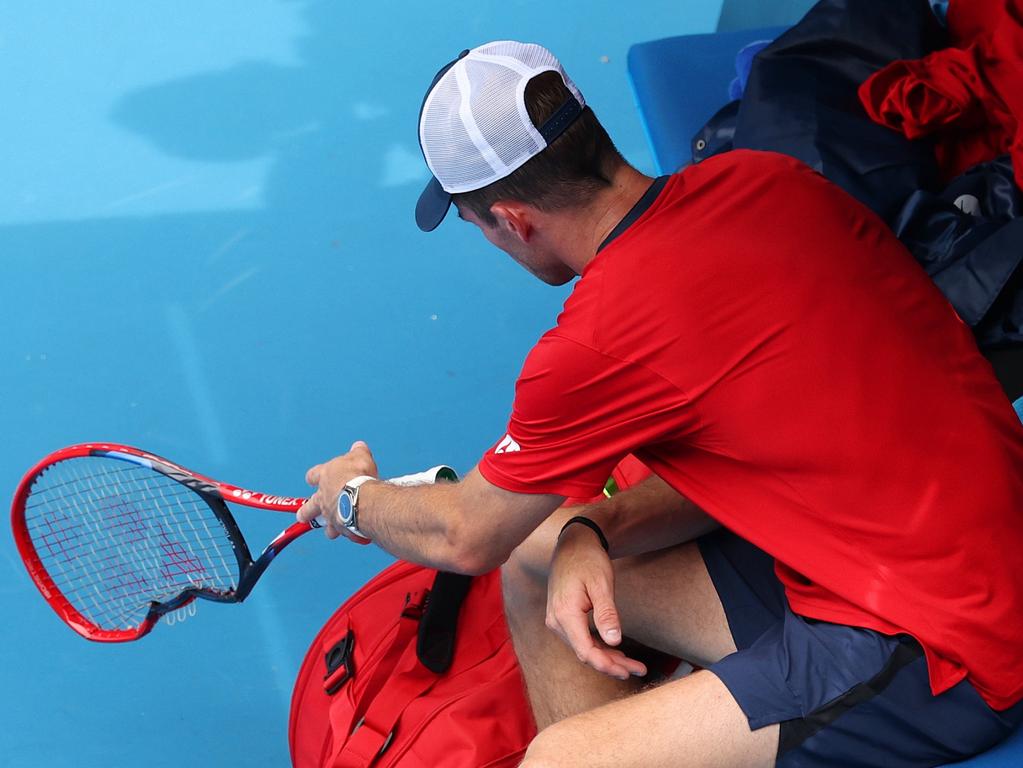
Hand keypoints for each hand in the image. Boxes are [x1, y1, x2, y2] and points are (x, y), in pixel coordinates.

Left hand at [296, 441, 377, 541]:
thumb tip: (359, 446)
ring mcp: (330, 513)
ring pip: (324, 523)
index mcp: (325, 476)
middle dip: (306, 511)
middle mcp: (324, 497)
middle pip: (309, 506)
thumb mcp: (360, 456)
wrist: (361, 497)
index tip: (311, 479)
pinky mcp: (341, 526)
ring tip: (330, 532)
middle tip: (302, 515)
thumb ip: (358, 452)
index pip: (313, 475)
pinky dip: (347, 532)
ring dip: (328, 527)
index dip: (313, 478)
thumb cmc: (358, 476)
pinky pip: (342, 531)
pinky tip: (352, 533)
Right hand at [544, 521, 647, 680]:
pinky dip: (599, 647)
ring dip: (607, 657)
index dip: (608, 665)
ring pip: (583, 648)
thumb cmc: (588, 560)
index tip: (629, 671)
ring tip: (633, 664)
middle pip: (585, 653)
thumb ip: (607, 613)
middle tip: (639, 669)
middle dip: (612, 665)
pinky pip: (581, 639)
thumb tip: (614, 641)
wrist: (573, 543)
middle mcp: (556, 621)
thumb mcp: (601, 584)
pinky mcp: (562, 617)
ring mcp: (557, 620)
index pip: (586, 651)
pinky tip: (616, 651)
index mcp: (564, 614)